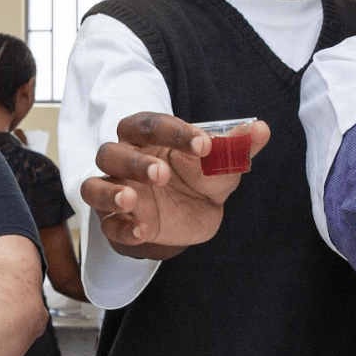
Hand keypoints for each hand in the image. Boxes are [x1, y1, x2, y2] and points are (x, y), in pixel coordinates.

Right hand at [79, 112, 271, 258]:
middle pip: (111, 152)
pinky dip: (120, 228)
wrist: (189, 217)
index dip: (175, 133)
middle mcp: (124, 160)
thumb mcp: (219, 165)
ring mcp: (115, 191)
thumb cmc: (198, 179)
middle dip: (134, 162)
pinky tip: (140, 231)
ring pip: (94, 186)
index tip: (205, 145)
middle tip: (162, 173)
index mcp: (147, 137)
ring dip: (110, 192)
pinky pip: (106, 224)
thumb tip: (261, 129)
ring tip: (131, 199)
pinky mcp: (114, 221)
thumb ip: (235, 148)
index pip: (151, 125)